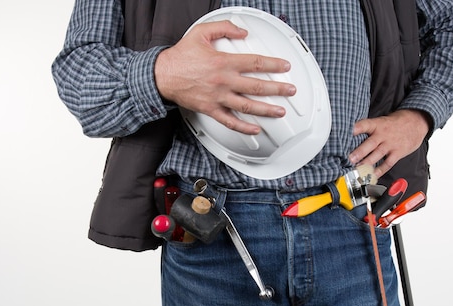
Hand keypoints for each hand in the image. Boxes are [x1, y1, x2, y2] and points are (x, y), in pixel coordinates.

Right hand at [154, 20, 295, 134]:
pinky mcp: (210, 109)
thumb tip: (242, 32)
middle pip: (256, 86)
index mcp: (223, 62)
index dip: (273, 64)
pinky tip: (255, 129)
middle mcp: (223, 81)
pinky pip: (229, 121)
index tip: (284, 66)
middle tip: (290, 91)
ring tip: (279, 111)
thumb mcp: (201, 32)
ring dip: (266, 109)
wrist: (162, 75)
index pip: (255, 63)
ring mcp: (217, 98)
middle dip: (277, 89)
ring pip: (247, 106)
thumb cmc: (180, 56)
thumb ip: (224, 29)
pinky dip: (243, 127)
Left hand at [349, 109, 430, 177]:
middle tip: (350, 159)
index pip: (364, 125)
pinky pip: (388, 163)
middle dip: (359, 152)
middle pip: (370, 143)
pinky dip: (380, 170)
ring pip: (377, 154)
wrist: (416, 122)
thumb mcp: (380, 121)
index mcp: (377, 124)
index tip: (346, 133)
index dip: (355, 129)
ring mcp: (391, 144)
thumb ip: (367, 129)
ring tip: (357, 170)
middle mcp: (383, 134)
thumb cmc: (393, 123)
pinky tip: (372, 175)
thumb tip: (348, 136)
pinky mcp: (398, 153)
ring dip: (367, 163)